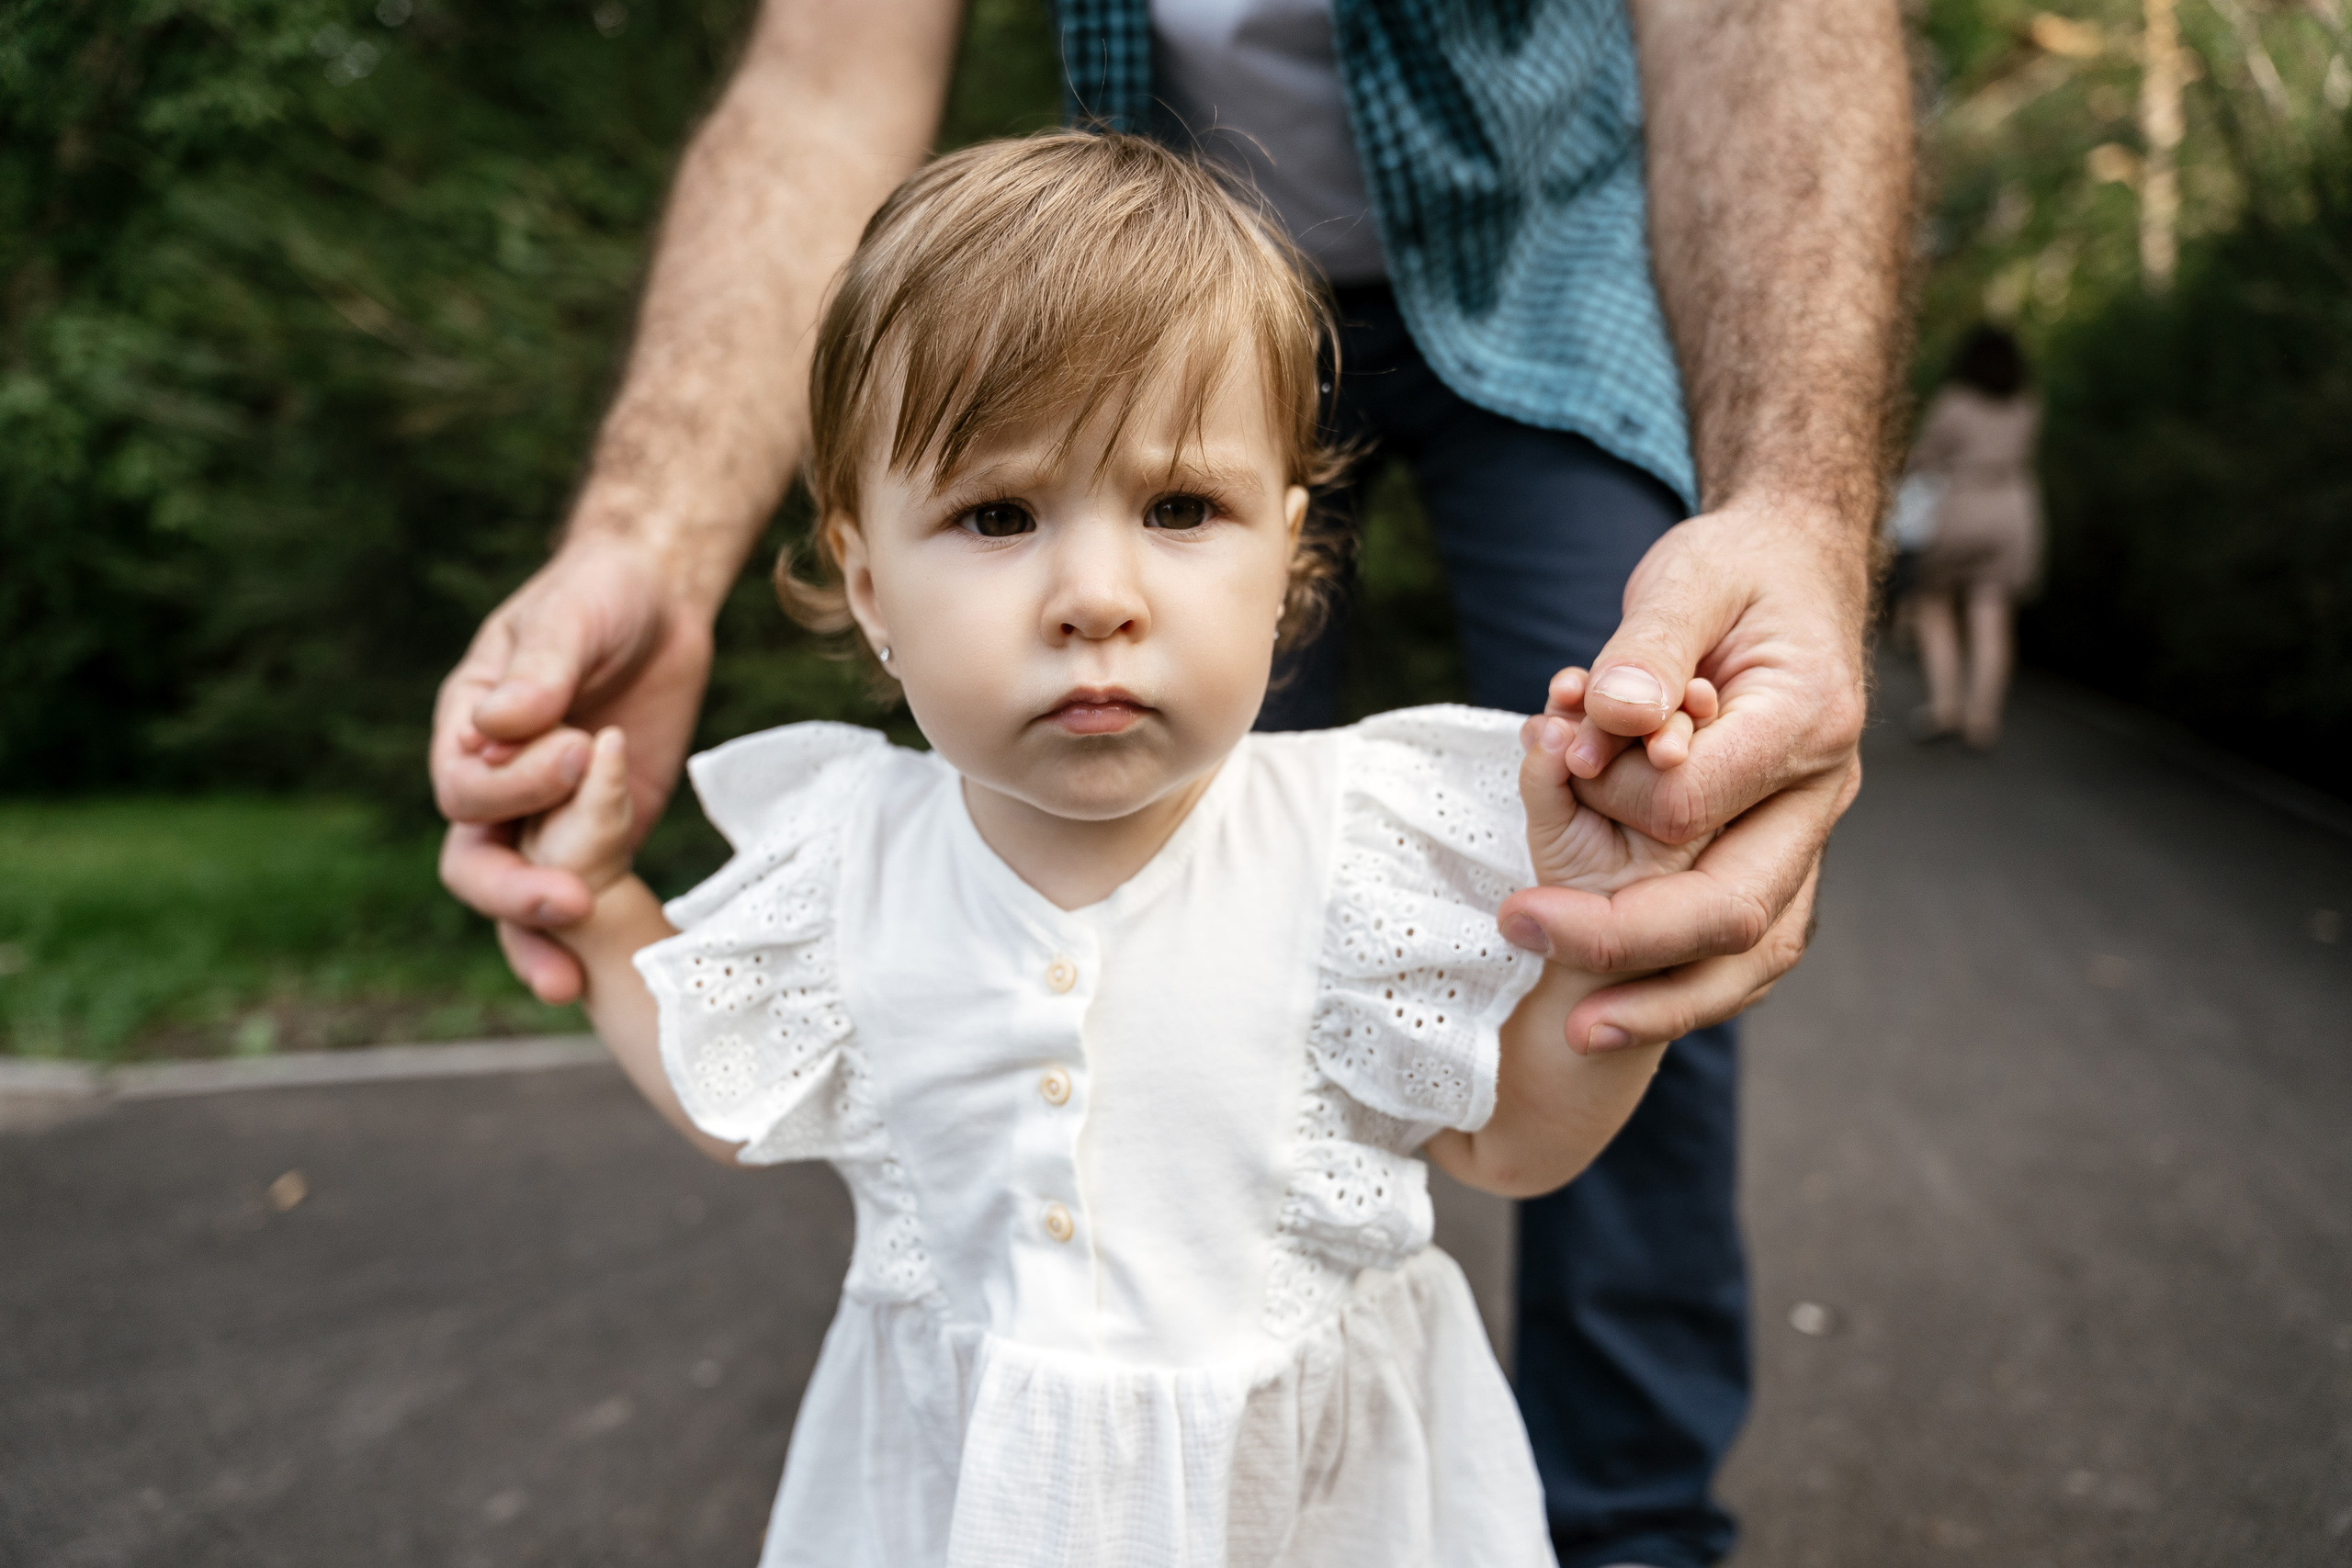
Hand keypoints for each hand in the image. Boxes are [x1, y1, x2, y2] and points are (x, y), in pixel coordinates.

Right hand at [433, 536, 714, 1004]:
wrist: (661, 600)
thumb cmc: (599, 595)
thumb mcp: (571, 617)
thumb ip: (540, 670)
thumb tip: (502, 723)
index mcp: (468, 729)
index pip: (466, 787)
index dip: (516, 784)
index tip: (582, 747)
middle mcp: (498, 783)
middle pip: (475, 860)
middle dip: (513, 893)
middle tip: (568, 904)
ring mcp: (547, 815)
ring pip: (519, 894)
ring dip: (535, 941)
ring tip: (567, 987)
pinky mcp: (603, 833)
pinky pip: (585, 889)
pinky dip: (594, 931)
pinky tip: (616, 970)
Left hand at [1497, 498, 1869, 1049]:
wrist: (1796, 576)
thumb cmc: (1738, 572)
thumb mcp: (1690, 576)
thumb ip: (1649, 644)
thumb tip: (1617, 715)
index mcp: (1808, 721)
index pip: (1694, 800)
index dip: (1611, 793)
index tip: (1551, 754)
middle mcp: (1820, 795)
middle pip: (1735, 907)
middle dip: (1622, 937)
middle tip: (1519, 930)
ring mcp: (1806, 838)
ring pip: (1755, 953)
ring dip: (1665, 1000)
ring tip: (1576, 1027)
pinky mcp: (1778, 860)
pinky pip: (1744, 951)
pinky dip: (1684, 988)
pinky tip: (1613, 1012)